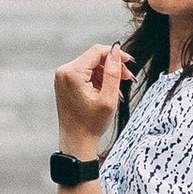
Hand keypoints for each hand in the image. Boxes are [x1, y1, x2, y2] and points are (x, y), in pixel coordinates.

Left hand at [53, 40, 130, 155]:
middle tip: (128, 79)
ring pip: (91, 66)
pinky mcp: (65, 83)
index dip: (116, 54)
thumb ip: (113, 72)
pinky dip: (98, 80)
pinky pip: (85, 73)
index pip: (97, 51)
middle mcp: (64, 72)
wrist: (76, 142)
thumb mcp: (108, 99)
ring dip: (107, 75)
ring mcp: (62, 77)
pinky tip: (108, 92)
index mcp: (72, 73)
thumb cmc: (91, 125)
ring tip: (118, 91)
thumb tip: (116, 50)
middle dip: (112, 66)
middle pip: (94, 58)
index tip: (130, 63)